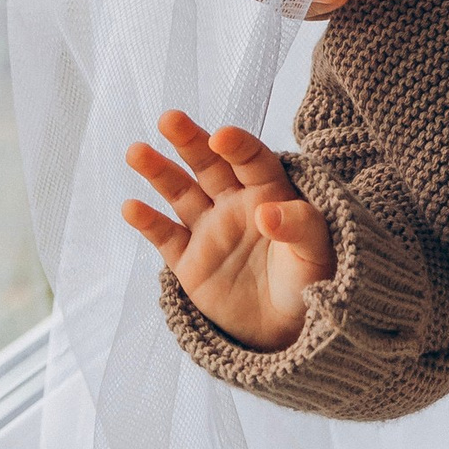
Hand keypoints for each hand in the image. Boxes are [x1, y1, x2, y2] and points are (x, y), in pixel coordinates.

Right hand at [121, 111, 331, 348]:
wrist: (291, 329)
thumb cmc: (312, 281)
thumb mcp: (317, 252)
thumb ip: (300, 227)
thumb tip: (267, 212)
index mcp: (271, 194)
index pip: (253, 160)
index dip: (237, 146)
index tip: (222, 137)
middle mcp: (236, 205)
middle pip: (209, 165)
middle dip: (190, 141)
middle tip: (169, 118)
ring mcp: (210, 231)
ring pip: (181, 193)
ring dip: (159, 172)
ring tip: (136, 152)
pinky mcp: (190, 262)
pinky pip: (166, 237)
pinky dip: (149, 223)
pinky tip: (131, 207)